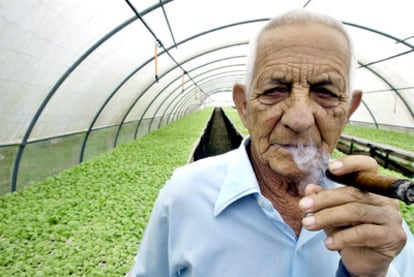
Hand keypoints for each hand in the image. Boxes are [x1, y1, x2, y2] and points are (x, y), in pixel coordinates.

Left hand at [299, 155, 406, 276]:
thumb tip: (309, 188)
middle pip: (353, 193)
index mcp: (373, 188)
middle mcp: (386, 200)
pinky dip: (341, 237)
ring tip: (307, 224)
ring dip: (326, 217)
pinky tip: (328, 244)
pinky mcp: (393, 236)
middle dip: (323, 199)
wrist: (363, 261)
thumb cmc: (347, 231)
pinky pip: (363, 233)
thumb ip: (323, 201)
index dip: (351, 164)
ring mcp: (392, 217)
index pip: (368, 166)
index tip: (330, 168)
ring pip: (355, 212)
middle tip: (303, 206)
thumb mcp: (331, 214)